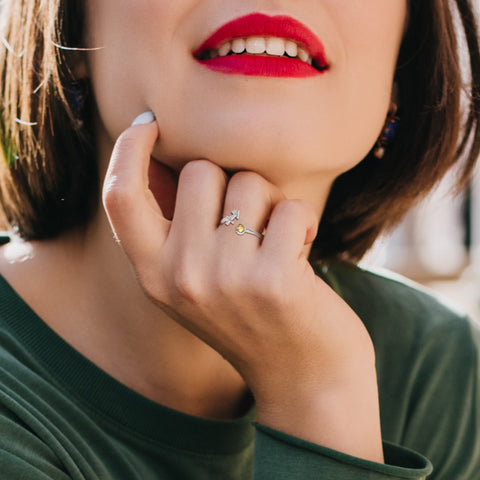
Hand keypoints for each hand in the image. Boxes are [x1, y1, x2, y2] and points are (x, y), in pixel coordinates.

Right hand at [103, 120, 383, 462]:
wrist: (303, 379)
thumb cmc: (253, 318)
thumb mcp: (196, 284)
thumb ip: (177, 231)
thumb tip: (172, 159)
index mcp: (153, 276)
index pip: (120, 197)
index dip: (129, 150)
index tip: (150, 124)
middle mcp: (180, 277)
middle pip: (201, 171)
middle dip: (235, 184)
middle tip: (252, 221)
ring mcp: (224, 280)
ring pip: (249, 183)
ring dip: (272, 204)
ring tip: (278, 244)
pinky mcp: (272, 281)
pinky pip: (290, 208)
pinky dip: (303, 222)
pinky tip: (301, 253)